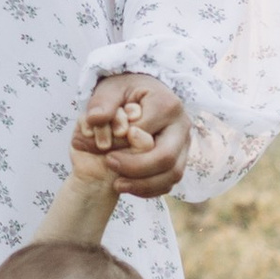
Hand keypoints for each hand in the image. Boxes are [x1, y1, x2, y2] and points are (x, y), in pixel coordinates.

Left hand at [79, 72, 190, 197]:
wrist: (142, 94)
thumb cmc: (125, 91)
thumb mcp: (110, 89)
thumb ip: (101, 103)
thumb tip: (95, 119)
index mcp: (167, 105)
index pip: (145, 133)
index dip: (121, 144)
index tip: (101, 146)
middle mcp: (181, 125)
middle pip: (165, 157)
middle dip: (135, 169)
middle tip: (108, 164)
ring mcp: (184, 144)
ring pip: (172, 174)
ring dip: (143, 185)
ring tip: (117, 184)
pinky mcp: (180, 158)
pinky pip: (170, 181)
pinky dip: (150, 189)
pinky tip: (128, 186)